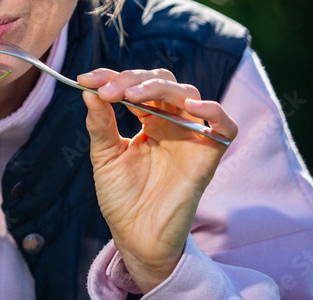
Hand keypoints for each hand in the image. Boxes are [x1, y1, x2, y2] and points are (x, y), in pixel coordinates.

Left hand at [77, 68, 237, 292]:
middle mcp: (171, 124)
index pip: (136, 85)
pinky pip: (225, 127)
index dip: (112, 76)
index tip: (86, 79)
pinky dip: (214, 111)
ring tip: (130, 95)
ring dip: (158, 88)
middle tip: (107, 90)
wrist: (136, 236)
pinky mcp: (207, 156)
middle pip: (162, 83)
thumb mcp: (105, 156)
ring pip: (187, 95)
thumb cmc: (121, 197)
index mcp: (148, 121)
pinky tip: (191, 106)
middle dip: (132, 79)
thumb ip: (100, 123)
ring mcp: (190, 137)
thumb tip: (89, 90)